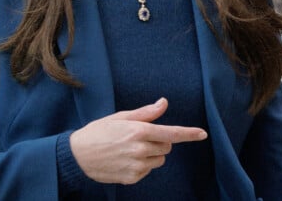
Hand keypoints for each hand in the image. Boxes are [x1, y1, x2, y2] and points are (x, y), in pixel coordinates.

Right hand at [69, 97, 207, 184]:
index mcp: (139, 131)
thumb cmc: (99, 131)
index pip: (171, 133)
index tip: (203, 134)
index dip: (189, 134)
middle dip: (160, 140)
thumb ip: (146, 113)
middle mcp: (140, 149)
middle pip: (166, 146)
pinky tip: (125, 159)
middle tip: (140, 135)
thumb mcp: (121, 117)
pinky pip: (148, 170)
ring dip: (152, 154)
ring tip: (130, 148)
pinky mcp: (132, 178)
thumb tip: (164, 103)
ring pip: (159, 159)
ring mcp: (137, 166)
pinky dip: (142, 165)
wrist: (78, 155)